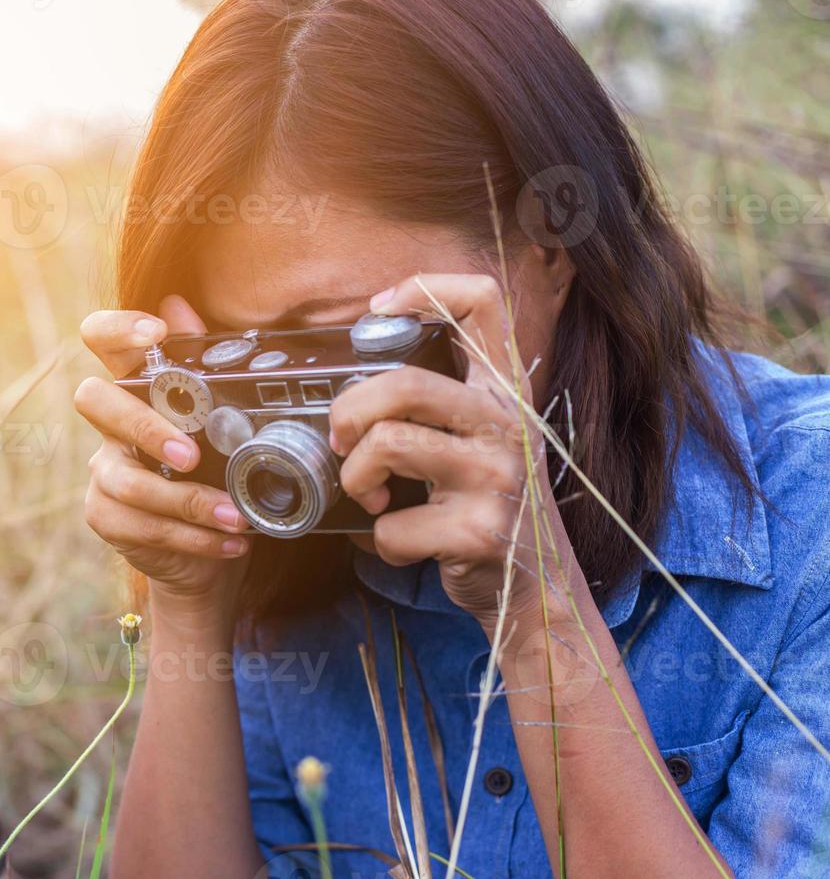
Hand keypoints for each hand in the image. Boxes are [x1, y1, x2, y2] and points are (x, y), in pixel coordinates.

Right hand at [75, 296, 251, 609]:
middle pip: (93, 400)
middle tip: (191, 455)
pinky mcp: (105, 515)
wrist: (208, 547)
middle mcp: (111, 423)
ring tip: (235, 515)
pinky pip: (140, 524)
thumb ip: (203, 362)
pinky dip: (191, 536)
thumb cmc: (215, 469)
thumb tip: (179, 304)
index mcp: (137, 385)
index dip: (117, 328)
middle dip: (144, 426)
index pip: (101, 338)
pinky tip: (228, 540)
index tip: (154, 332)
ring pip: (126, 481)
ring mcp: (104, 469)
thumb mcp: (223, 415)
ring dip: (188, 501)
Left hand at [329, 274, 581, 630]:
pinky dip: (380, 541)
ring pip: (388, 444)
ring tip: (367, 494)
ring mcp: (497, 478)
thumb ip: (440, 406)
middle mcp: (508, 424)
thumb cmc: (490, 508)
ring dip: (356, 477)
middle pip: (404, 382)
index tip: (378, 310)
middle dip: (350, 411)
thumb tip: (354, 386)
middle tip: (343, 440)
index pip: (483, 303)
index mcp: (505, 392)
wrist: (536, 590)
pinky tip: (401, 544)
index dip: (424, 288)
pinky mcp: (479, 531)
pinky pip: (392, 525)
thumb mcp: (482, 442)